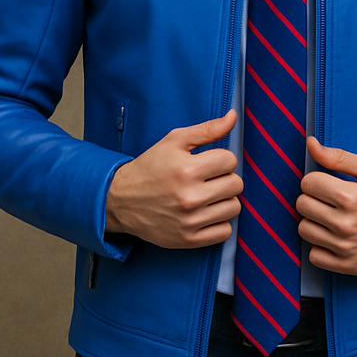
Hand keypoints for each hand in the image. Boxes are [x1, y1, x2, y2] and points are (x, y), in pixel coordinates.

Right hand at [105, 110, 241, 247]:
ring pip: (234, 208)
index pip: (230, 160)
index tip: (209, 162)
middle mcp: (189, 197)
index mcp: (187, 169)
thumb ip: (207, 129)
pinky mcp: (188, 240)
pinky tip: (206, 213)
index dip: (221, 158)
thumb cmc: (151, 166)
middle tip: (209, 179)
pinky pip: (225, 232)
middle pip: (236, 184)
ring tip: (208, 195)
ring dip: (225, 200)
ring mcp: (189, 221)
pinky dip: (219, 222)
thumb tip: (234, 116)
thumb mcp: (175, 141)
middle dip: (225, 178)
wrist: (121, 200)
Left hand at [296, 136, 356, 274]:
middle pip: (302, 205)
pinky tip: (333, 237)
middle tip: (329, 199)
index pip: (308, 183)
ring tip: (330, 217)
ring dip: (314, 221)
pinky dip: (320, 245)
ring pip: (304, 229)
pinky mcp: (348, 266)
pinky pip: (314, 255)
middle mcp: (347, 224)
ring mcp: (347, 247)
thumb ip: (337, 156)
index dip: (316, 179)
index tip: (327, 183)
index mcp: (352, 197)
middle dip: (313, 198)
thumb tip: (310, 144)